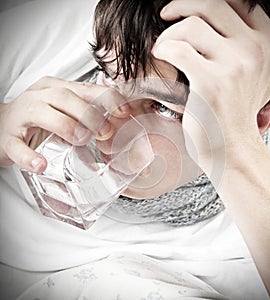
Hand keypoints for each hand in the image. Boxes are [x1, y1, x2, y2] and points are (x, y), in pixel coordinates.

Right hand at [0, 76, 129, 172]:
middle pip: (65, 96)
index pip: (84, 87)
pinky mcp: (7, 138)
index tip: (123, 111)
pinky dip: (29, 156)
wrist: (1, 126)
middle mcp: (39, 98)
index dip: (106, 98)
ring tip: (81, 140)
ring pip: (43, 114)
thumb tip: (118, 121)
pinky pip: (16, 146)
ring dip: (67, 127)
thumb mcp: (64, 109)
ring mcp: (21, 116)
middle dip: (89, 113)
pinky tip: (42, 164)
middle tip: (105, 131)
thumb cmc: (38, 118)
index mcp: (55, 89)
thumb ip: (86, 112)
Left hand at [152, 0, 269, 175]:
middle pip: (212, 5)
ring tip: (162, 47)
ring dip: (169, 32)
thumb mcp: (255, 76)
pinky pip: (178, 49)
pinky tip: (159, 55)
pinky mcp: (210, 83)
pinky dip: (163, 48)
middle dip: (182, 4)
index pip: (238, 2)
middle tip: (167, 14)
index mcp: (268, 44)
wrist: (232, 147)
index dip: (207, 1)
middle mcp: (255, 51)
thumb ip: (246, 47)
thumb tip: (220, 24)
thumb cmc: (235, 114)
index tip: (189, 8)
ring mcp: (234, 66)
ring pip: (191, 25)